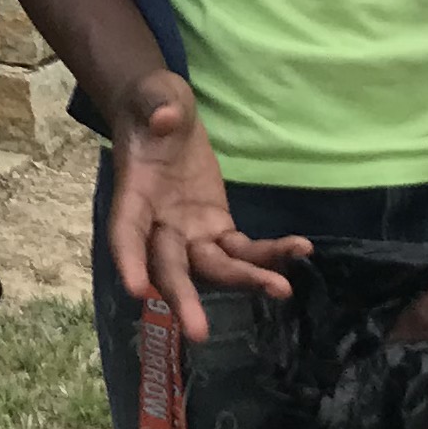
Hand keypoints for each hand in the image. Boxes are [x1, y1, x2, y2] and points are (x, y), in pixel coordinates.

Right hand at [106, 72, 312, 341]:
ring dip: (244, 280)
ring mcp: (190, 231)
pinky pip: (243, 249)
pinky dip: (269, 255)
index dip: (129, 260)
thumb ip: (156, 107)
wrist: (165, 113)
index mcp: (134, 194)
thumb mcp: (151, 96)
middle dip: (184, 298)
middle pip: (169, 266)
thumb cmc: (151, 104)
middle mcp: (159, 224)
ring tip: (281, 290)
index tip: (136, 289)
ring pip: (214, 266)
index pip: (126, 232)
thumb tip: (165, 119)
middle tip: (199, 333)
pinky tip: (300, 250)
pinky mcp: (217, 229)